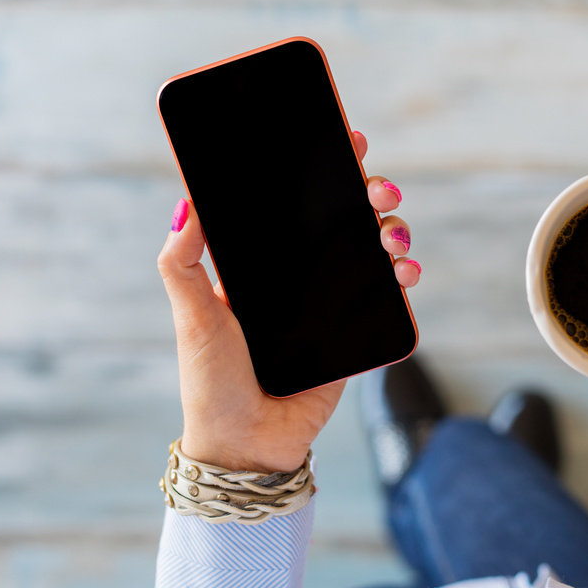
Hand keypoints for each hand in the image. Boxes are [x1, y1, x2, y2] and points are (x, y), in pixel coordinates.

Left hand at [156, 131, 420, 472]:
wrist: (248, 445)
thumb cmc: (212, 382)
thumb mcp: (192, 316)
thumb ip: (182, 263)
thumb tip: (186, 204)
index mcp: (263, 265)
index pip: (297, 205)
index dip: (324, 171)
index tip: (346, 142)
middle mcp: (301, 278)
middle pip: (345, 221)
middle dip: (369, 195)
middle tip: (378, 189)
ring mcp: (332, 305)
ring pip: (374, 253)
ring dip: (393, 233)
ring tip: (393, 237)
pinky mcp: (357, 335)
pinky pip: (388, 298)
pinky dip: (404, 278)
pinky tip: (405, 273)